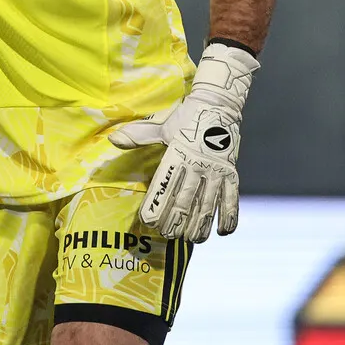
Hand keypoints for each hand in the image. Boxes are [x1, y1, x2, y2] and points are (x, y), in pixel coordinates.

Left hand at [108, 42, 258, 242]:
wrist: (218, 104)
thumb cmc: (185, 117)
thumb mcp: (160, 125)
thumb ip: (137, 136)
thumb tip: (112, 139)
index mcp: (177, 153)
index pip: (165, 183)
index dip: (156, 203)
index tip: (147, 220)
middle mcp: (197, 164)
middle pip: (186, 199)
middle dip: (176, 220)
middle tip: (168, 236)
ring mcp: (216, 170)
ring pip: (208, 203)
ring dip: (201, 224)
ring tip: (193, 240)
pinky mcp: (232, 172)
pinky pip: (232, 198)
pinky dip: (229, 216)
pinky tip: (222, 232)